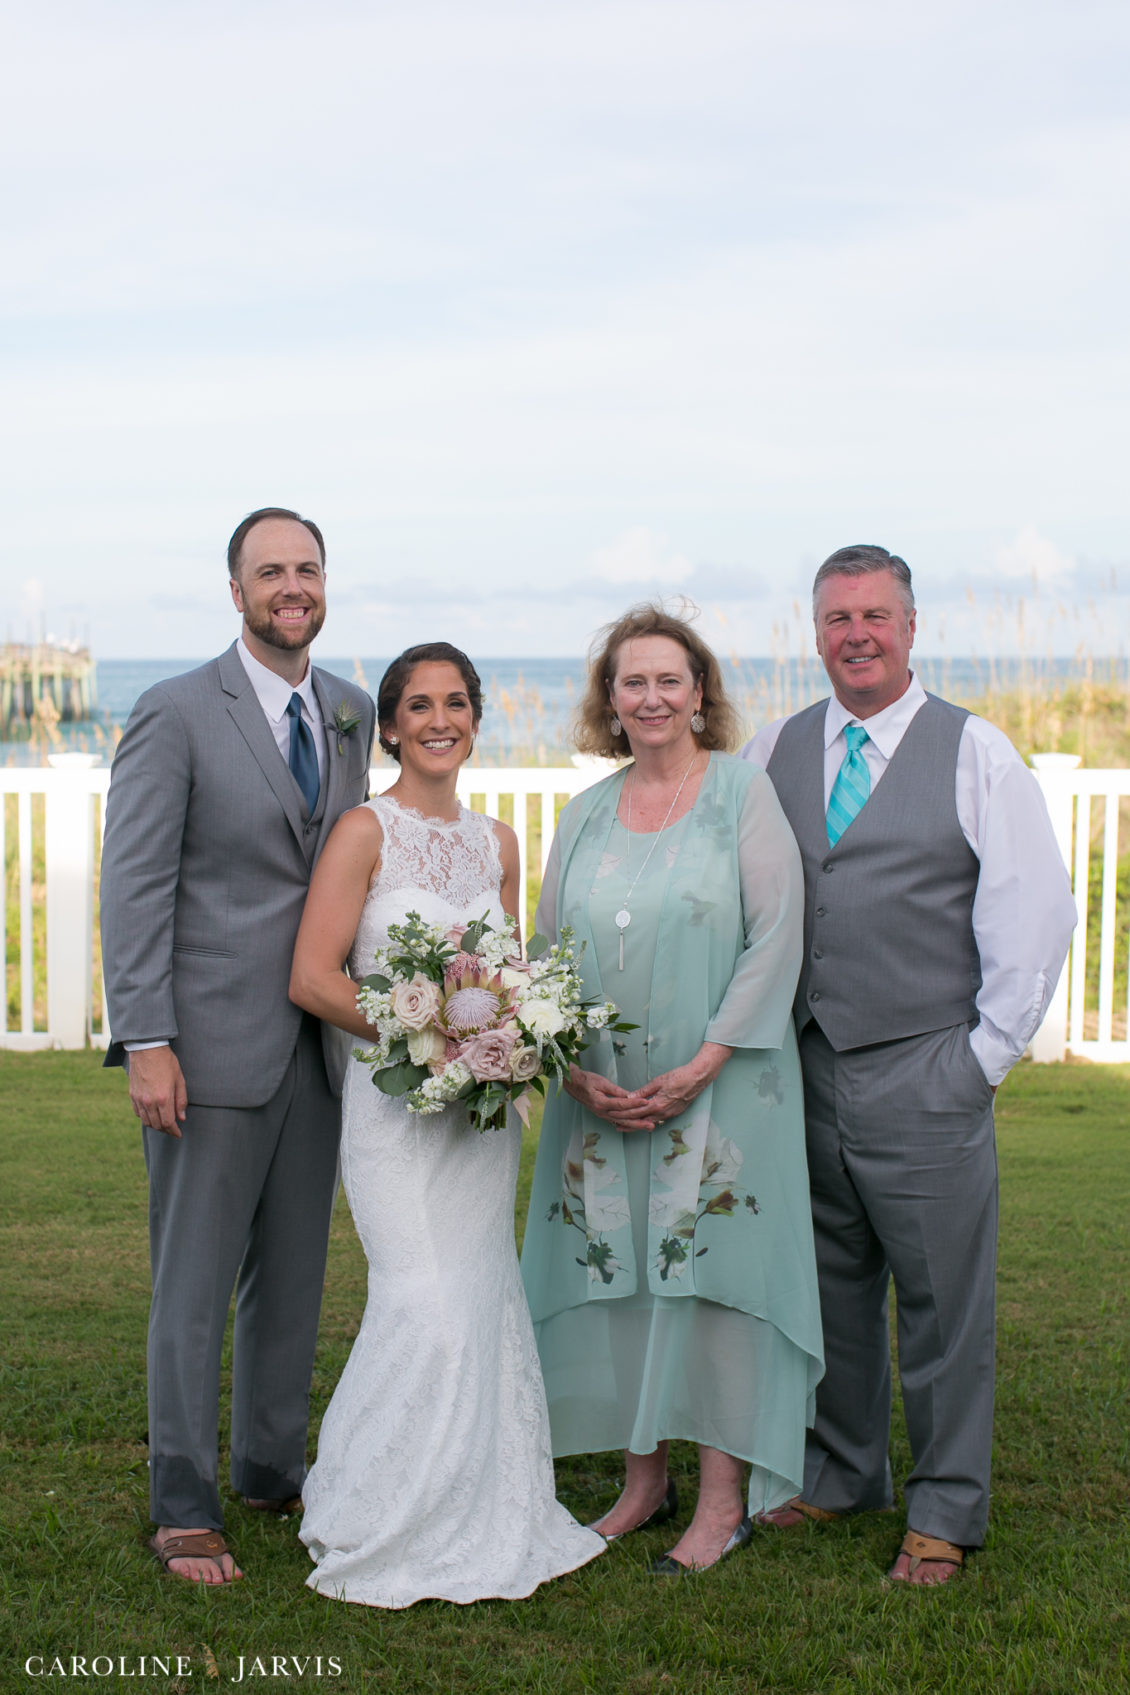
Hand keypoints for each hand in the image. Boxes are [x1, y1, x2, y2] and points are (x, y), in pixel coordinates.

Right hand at [127, 1046, 187, 1137]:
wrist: (146, 1049)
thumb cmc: (166, 1062)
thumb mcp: (179, 1079)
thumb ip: (181, 1100)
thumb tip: (181, 1118)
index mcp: (163, 1098)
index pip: (168, 1123)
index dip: (174, 1131)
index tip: (178, 1134)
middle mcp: (149, 1102)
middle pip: (157, 1125)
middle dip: (166, 1130)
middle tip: (173, 1129)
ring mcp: (139, 1099)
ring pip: (146, 1121)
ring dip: (155, 1125)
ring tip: (163, 1123)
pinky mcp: (132, 1095)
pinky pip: (138, 1113)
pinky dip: (145, 1117)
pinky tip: (152, 1114)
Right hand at [563, 1066, 651, 1131]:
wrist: (573, 1084)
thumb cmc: (586, 1080)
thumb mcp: (601, 1082)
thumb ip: (616, 1090)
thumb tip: (629, 1095)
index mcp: (601, 1103)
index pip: (621, 1104)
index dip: (635, 1103)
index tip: (647, 1102)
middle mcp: (602, 1112)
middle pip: (623, 1118)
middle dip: (639, 1122)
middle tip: (652, 1124)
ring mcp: (602, 1115)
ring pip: (622, 1122)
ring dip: (636, 1125)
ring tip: (648, 1126)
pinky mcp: (603, 1115)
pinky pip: (617, 1121)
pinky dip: (628, 1124)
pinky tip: (636, 1126)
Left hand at [612, 1043, 732, 1131]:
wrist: (698, 1078)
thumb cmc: (679, 1076)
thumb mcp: (658, 1081)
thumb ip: (644, 1091)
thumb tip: (630, 1097)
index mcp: (657, 1105)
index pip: (636, 1113)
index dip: (624, 1115)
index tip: (613, 1116)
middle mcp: (663, 1113)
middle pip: (642, 1122)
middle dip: (628, 1124)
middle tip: (615, 1125)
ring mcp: (670, 1114)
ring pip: (650, 1122)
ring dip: (638, 1124)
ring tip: (626, 1126)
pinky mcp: (675, 1113)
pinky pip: (658, 1120)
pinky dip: (648, 1121)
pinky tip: (643, 1120)